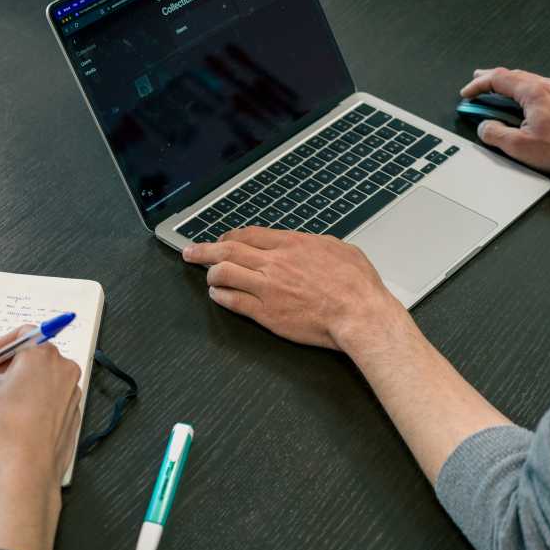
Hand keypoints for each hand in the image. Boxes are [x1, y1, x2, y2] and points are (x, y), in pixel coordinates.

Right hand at [0, 328, 83, 549]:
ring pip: (39, 378)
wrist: (28, 466)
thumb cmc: (8, 426)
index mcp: (43, 354)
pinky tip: (14, 418)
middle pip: (29, 356)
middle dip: (3, 369)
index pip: (20, 335)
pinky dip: (32, 401)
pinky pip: (50, 397)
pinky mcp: (72, 412)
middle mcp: (63, 368)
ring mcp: (71, 391)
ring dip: (16, 385)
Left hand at [183, 227, 406, 351]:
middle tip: (190, 251)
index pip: (248, 234)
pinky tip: (217, 296)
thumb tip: (306, 243)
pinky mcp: (265, 313)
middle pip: (228, 250)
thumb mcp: (340, 249)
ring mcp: (267, 288)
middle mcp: (274, 263)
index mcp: (291, 244)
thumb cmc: (357, 286)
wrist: (360, 315)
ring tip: (207, 277)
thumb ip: (315, 244)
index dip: (229, 236)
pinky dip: (220, 296)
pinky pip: (232, 301)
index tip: (222, 238)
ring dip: (210, 274)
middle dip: (203, 249)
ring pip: (224, 273)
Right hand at [461, 67, 549, 174]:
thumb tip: (484, 127)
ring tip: (500, 94)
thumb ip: (494, 134)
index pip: (498, 79)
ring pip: (532, 81)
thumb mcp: (518, 147)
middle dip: (493, 80)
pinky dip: (530, 94)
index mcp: (534, 92)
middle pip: (515, 75)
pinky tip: (529, 105)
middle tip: (479, 83)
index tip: (467, 93)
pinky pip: (547, 90)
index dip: (478, 85)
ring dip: (512, 87)